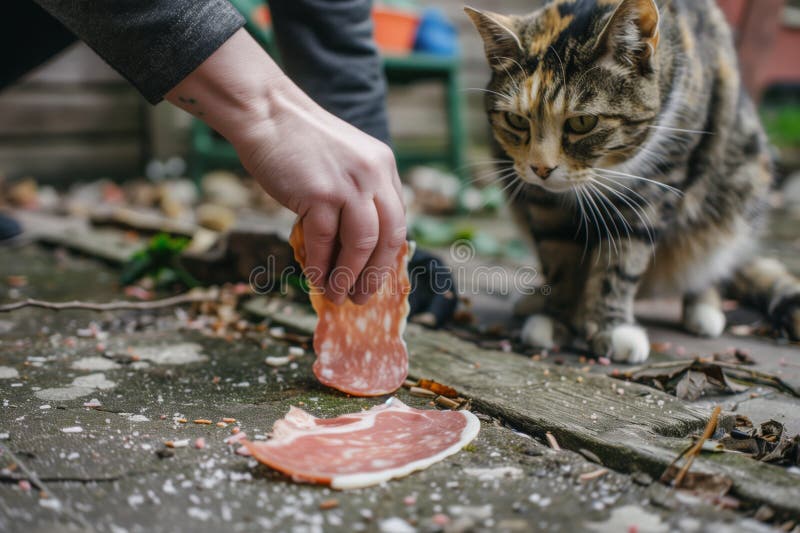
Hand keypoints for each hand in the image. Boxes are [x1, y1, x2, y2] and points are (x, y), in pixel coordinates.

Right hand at [237, 96, 405, 304]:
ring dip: (350, 276)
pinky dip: (322, 265)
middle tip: (363, 297)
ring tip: (338, 296)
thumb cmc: (298, 139)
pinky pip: (326, 241)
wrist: (266, 112)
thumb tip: (353, 243)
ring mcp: (348, 184)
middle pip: (389, 237)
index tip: (376, 275)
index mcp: (383, 166)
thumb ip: (356, 190)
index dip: (388, 253)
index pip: (397, 219)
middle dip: (377, 274)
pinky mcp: (319, 193)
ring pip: (362, 244)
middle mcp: (373, 174)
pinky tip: (317, 279)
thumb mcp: (344, 158)